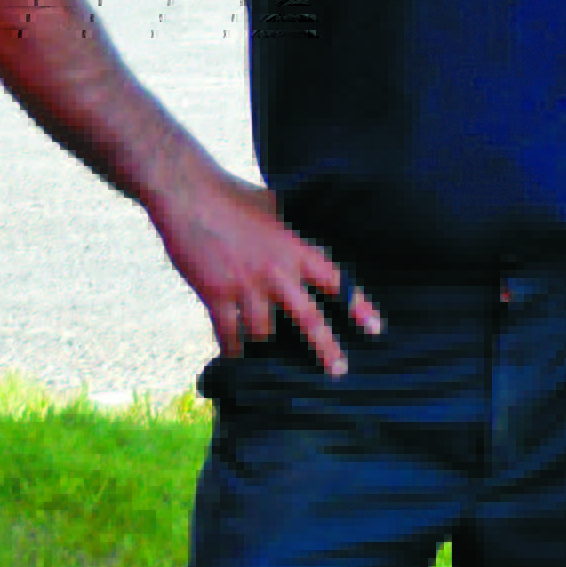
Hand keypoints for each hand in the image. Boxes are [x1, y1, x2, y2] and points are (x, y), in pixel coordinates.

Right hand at [150, 170, 381, 376]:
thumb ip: (290, 232)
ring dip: (266, 346)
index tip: (376, 329)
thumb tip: (301, 243)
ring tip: (271, 363)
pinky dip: (232, 349)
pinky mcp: (215, 294)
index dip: (358, 306)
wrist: (189, 194)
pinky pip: (228, 333)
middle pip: (308, 319)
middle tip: (339, 372)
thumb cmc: (233, 196)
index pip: (337, 282)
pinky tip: (236, 360)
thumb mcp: (276, 209)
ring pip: (264, 332)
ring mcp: (246, 285)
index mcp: (296, 250)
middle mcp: (277, 272)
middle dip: (325, 349)